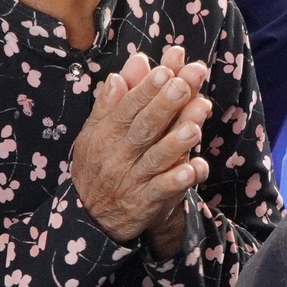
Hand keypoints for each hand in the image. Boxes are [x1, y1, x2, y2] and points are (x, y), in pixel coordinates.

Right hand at [70, 45, 209, 256]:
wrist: (90, 219)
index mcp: (106, 134)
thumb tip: (127, 68)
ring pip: (157, 158)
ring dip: (176, 141)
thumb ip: (113, 101)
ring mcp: (133, 180)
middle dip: (165, 105)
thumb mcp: (95, 133)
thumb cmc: (98, 166)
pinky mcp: (145, 203)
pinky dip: (179, 180)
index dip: (147, 89)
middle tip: (185, 84)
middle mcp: (118, 155)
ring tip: (195, 124)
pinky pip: (163, 191)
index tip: (166, 69)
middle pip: (144, 128)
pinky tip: (196, 168)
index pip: (128, 107)